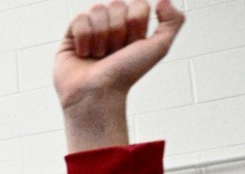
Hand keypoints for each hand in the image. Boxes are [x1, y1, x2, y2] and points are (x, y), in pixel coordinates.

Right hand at [55, 0, 184, 108]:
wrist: (98, 94)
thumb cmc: (126, 75)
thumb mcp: (159, 48)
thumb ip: (173, 21)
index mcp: (132, 27)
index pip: (137, 5)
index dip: (135, 24)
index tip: (131, 46)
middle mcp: (112, 26)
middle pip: (117, 5)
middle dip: (117, 31)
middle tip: (113, 53)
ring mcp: (91, 30)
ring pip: (97, 10)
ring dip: (100, 36)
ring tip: (98, 56)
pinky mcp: (71, 36)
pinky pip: (79, 19)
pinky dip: (83, 38)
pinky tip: (84, 54)